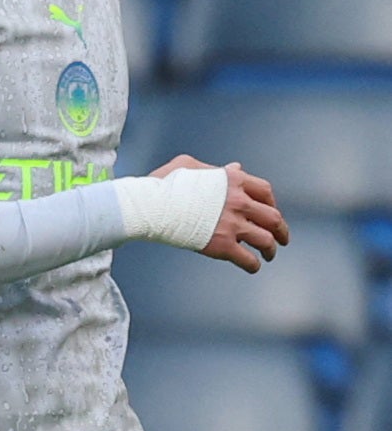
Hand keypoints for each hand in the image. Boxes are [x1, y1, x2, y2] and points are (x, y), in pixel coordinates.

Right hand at [151, 155, 290, 271]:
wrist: (148, 205)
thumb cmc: (163, 183)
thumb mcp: (188, 164)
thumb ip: (215, 168)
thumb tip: (236, 168)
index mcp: (233, 180)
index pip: (265, 192)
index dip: (271, 203)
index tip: (270, 211)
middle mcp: (238, 202)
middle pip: (273, 218)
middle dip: (281, 230)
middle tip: (281, 238)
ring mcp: (232, 225)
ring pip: (265, 241)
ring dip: (271, 250)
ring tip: (269, 255)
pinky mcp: (222, 246)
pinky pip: (248, 260)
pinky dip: (253, 265)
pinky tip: (251, 265)